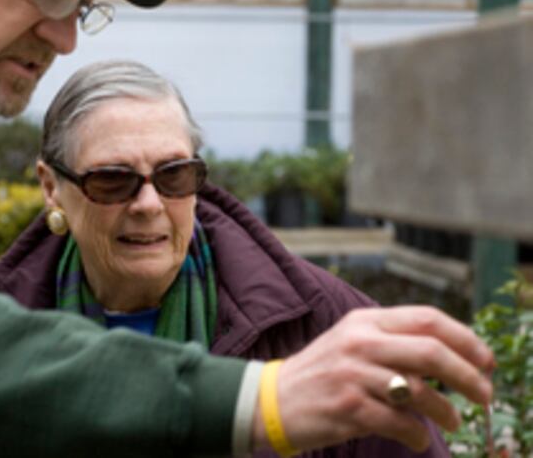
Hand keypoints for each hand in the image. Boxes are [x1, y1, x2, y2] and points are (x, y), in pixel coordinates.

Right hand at [251, 306, 494, 452]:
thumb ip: (394, 342)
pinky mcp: (347, 407)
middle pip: (431, 352)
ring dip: (446, 412)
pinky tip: (417, 439)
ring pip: (420, 392)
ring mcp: (352, 374)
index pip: (428, 319)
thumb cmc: (322, 373)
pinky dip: (417, 435)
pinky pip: (400, 422)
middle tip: (484, 395)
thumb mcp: (352, 342)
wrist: (272, 399)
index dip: (466, 339)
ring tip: (451, 421)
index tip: (485, 360)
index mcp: (365, 321)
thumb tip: (451, 356)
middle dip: (468, 376)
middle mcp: (360, 342)